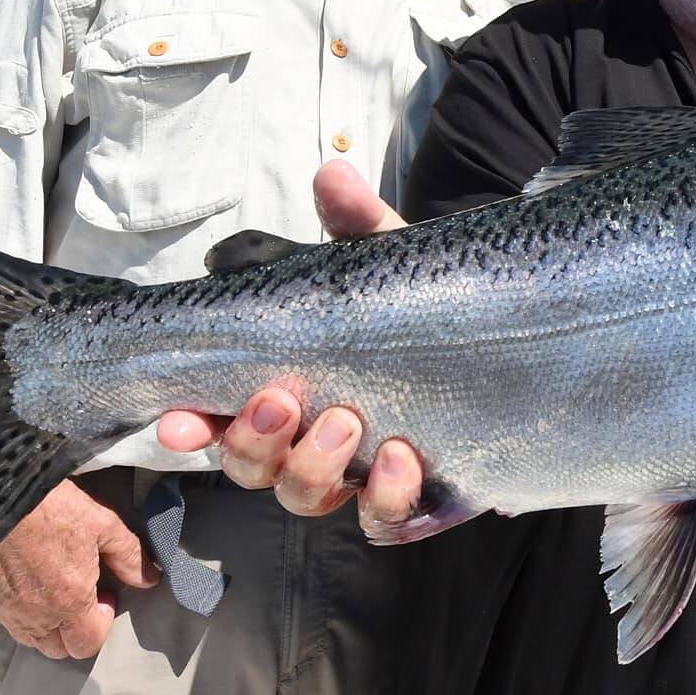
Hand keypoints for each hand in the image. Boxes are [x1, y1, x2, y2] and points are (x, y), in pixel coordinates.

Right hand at [0, 478, 157, 660]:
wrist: (2, 495)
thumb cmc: (54, 508)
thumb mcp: (104, 525)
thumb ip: (130, 557)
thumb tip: (150, 578)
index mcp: (69, 601)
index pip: (88, 644)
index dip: (103, 621)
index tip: (104, 593)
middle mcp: (37, 615)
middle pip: (60, 649)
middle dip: (77, 630)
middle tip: (84, 594)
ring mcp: (10, 610)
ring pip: (34, 640)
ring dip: (52, 626)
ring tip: (59, 591)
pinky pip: (12, 624)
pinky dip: (27, 617)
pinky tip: (35, 587)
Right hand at [157, 160, 424, 525]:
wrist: (515, 343)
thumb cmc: (428, 307)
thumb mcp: (395, 264)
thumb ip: (360, 224)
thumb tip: (331, 173)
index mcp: (293, 386)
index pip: (220, 417)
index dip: (193, 425)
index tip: (180, 418)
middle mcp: (315, 439)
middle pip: (253, 468)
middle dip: (253, 442)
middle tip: (284, 400)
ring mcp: (361, 475)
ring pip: (305, 496)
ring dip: (314, 465)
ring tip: (351, 420)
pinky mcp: (416, 499)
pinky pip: (383, 521)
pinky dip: (385, 499)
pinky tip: (403, 461)